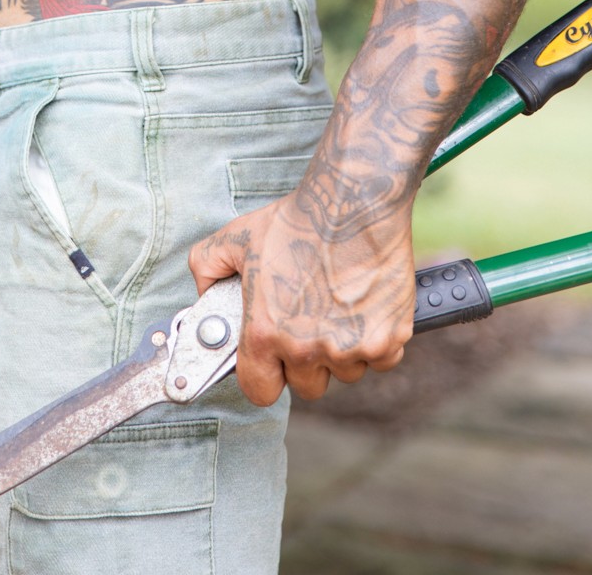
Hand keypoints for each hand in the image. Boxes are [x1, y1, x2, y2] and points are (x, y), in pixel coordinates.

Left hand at [189, 191, 416, 406]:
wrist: (355, 201)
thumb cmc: (300, 219)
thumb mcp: (238, 236)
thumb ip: (207, 266)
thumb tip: (204, 293)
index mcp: (265, 333)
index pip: (259, 390)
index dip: (264, 375)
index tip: (272, 360)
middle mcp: (305, 349)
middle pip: (307, 385)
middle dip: (308, 360)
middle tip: (311, 320)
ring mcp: (349, 348)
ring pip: (346, 372)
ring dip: (344, 349)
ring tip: (340, 305)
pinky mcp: (386, 340)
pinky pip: (382, 359)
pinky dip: (378, 339)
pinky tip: (367, 306)